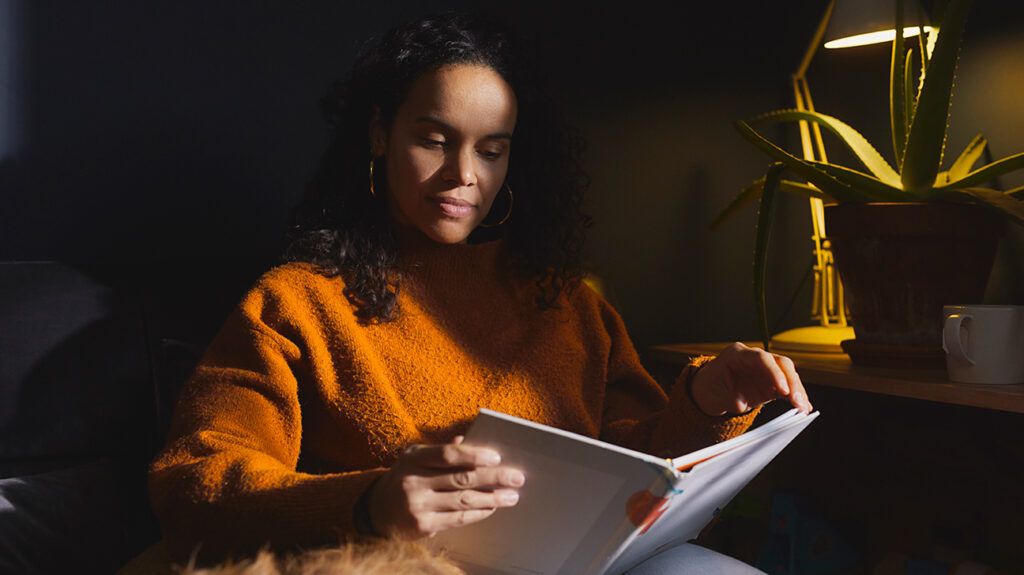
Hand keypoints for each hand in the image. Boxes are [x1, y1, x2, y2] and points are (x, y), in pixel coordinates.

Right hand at [367, 436, 524, 537]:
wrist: (377, 510)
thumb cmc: (406, 477)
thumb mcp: (416, 458)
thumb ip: (441, 449)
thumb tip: (468, 439)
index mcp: (413, 458)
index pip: (447, 455)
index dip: (473, 455)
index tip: (496, 457)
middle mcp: (413, 482)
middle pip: (460, 478)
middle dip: (493, 478)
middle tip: (516, 477)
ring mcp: (417, 506)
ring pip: (463, 500)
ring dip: (491, 498)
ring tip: (511, 496)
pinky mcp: (422, 526)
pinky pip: (457, 518)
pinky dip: (478, 512)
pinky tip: (491, 507)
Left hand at [689, 342, 812, 415]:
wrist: (710, 390)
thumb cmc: (710, 386)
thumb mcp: (714, 394)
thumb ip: (731, 396)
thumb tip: (746, 402)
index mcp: (737, 354)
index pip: (761, 358)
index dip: (774, 372)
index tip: (783, 390)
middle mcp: (755, 358)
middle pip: (780, 363)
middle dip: (792, 383)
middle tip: (798, 402)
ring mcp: (765, 369)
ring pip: (788, 374)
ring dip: (798, 391)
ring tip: (803, 409)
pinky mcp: (771, 382)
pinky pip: (787, 387)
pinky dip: (795, 397)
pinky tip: (804, 407)